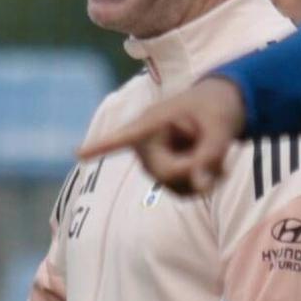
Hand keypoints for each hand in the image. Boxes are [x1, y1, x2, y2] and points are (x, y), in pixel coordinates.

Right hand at [77, 78, 246, 194]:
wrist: (220, 109)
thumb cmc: (217, 109)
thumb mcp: (222, 127)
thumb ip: (212, 154)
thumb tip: (200, 186)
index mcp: (153, 121)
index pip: (125, 135)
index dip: (101, 145)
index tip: (78, 154)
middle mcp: (145, 143)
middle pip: (165, 172)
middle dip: (195, 170)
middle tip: (221, 160)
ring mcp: (152, 161)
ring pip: (175, 187)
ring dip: (203, 181)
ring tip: (220, 160)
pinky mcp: (163, 174)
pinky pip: (181, 192)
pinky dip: (202, 186)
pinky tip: (214, 170)